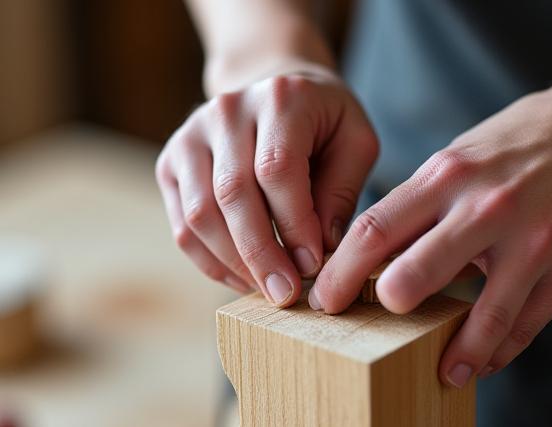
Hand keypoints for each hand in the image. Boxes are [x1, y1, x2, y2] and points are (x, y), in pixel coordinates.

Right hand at [156, 63, 377, 305]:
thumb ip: (343, 190)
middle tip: (285, 294)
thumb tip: (320, 249)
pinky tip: (242, 278)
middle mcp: (226, 111)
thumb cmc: (323, 123)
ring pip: (200, 214)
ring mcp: (191, 136)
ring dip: (234, 263)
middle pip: (232, 194)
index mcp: (279, 98)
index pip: (277, 169)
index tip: (313, 266)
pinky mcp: (171, 163)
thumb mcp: (354, 142)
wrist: (275, 91)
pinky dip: (211, 261)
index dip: (293, 224)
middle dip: (261, 254)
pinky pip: (183, 225)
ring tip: (266, 290)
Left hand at [309, 74, 551, 386]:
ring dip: (452, 351)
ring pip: (482, 315)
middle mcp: (485, 207)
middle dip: (382, 307)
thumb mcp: (458, 159)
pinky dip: (499, 349)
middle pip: (414, 272)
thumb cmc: (515, 145)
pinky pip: (526, 323)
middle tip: (366, 329)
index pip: (375, 229)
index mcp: (447, 175)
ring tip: (440, 370)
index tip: (324, 299)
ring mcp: (532, 240)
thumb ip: (420, 207)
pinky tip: (481, 360)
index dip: (340, 272)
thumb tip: (375, 257)